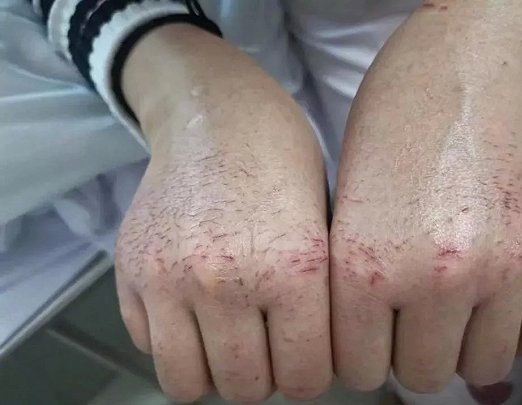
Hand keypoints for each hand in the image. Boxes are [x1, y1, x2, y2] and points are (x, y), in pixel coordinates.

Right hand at [115, 24, 331, 402]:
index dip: (309, 373)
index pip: (304, 378)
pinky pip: (149, 345)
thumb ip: (320, 301)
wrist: (215, 112)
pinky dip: (174, 340)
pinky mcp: (130, 269)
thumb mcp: (327, 222)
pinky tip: (194, 309)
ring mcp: (169, 276)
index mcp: (293, 269)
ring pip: (187, 382)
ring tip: (228, 338)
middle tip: (267, 345)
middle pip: (245, 388)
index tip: (305, 356)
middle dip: (263, 374)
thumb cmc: (281, 161)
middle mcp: (227, 279)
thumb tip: (310, 363)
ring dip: (214, 370)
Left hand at [330, 64, 521, 392]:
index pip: (357, 367)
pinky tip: (496, 308)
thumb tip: (364, 346)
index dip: (357, 359)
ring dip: (461, 347)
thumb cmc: (392, 127)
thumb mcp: (341, 208)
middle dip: (408, 356)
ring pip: (483, 365)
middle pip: (422, 375)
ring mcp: (503, 266)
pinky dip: (518, 330)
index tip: (365, 346)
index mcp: (366, 266)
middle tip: (406, 327)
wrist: (465, 71)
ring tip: (450, 315)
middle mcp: (436, 276)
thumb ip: (348, 285)